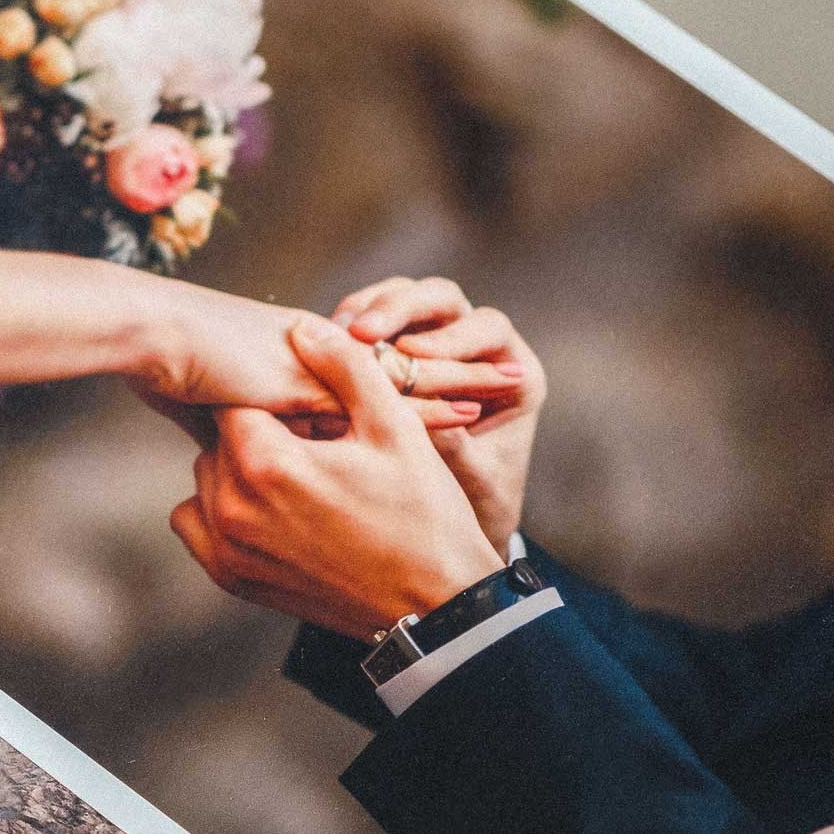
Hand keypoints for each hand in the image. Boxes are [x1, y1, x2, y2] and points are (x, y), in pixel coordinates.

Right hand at [129, 287, 514, 445]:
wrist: (152, 337)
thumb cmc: (162, 365)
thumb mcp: (203, 410)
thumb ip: (229, 433)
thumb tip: (218, 467)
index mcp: (301, 361)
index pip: (370, 372)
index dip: (414, 381)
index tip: (458, 391)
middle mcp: (325, 356)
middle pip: (404, 363)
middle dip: (458, 369)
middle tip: (511, 376)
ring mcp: (328, 363)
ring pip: (410, 370)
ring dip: (463, 377)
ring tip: (514, 381)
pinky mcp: (326, 376)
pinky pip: (389, 392)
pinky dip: (432, 402)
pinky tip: (474, 409)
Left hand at [169, 318, 504, 636]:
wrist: (434, 604)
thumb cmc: (422, 512)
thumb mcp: (394, 427)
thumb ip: (344, 368)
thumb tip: (301, 326)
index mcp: (266, 463)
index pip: (236, 400)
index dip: (273, 399)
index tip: (306, 411)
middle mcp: (232, 508)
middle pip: (219, 439)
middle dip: (259, 433)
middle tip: (312, 445)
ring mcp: (227, 548)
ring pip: (206, 479)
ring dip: (239, 470)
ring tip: (299, 478)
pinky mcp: (231, 578)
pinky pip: (197, 525)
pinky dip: (223, 511)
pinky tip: (274, 509)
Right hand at [334, 275, 545, 553]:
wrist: (451, 534)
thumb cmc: (475, 506)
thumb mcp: (474, 483)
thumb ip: (459, 450)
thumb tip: (433, 417)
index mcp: (512, 370)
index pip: (487, 329)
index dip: (450, 338)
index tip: (413, 354)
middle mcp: (472, 346)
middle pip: (439, 298)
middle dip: (400, 308)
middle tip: (363, 331)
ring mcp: (428, 341)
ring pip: (399, 298)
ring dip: (367, 311)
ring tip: (336, 335)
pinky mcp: (388, 352)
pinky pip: (367, 322)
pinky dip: (344, 330)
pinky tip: (321, 348)